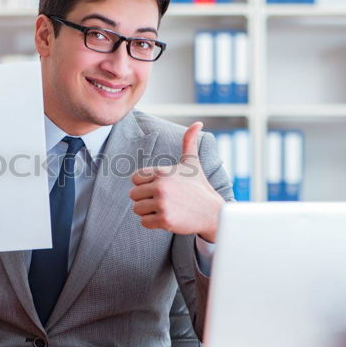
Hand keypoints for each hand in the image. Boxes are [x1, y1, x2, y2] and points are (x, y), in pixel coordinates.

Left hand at [129, 122, 223, 242]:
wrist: (213, 212)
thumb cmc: (199, 187)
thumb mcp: (193, 163)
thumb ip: (189, 142)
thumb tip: (198, 123)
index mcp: (163, 172)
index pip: (135, 178)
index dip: (144, 184)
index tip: (159, 187)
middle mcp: (161, 186)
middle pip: (133, 194)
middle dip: (145, 199)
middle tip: (163, 200)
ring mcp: (162, 203)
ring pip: (137, 209)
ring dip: (148, 211)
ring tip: (165, 208)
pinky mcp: (164, 219)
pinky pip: (144, 222)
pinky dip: (152, 223)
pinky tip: (167, 218)